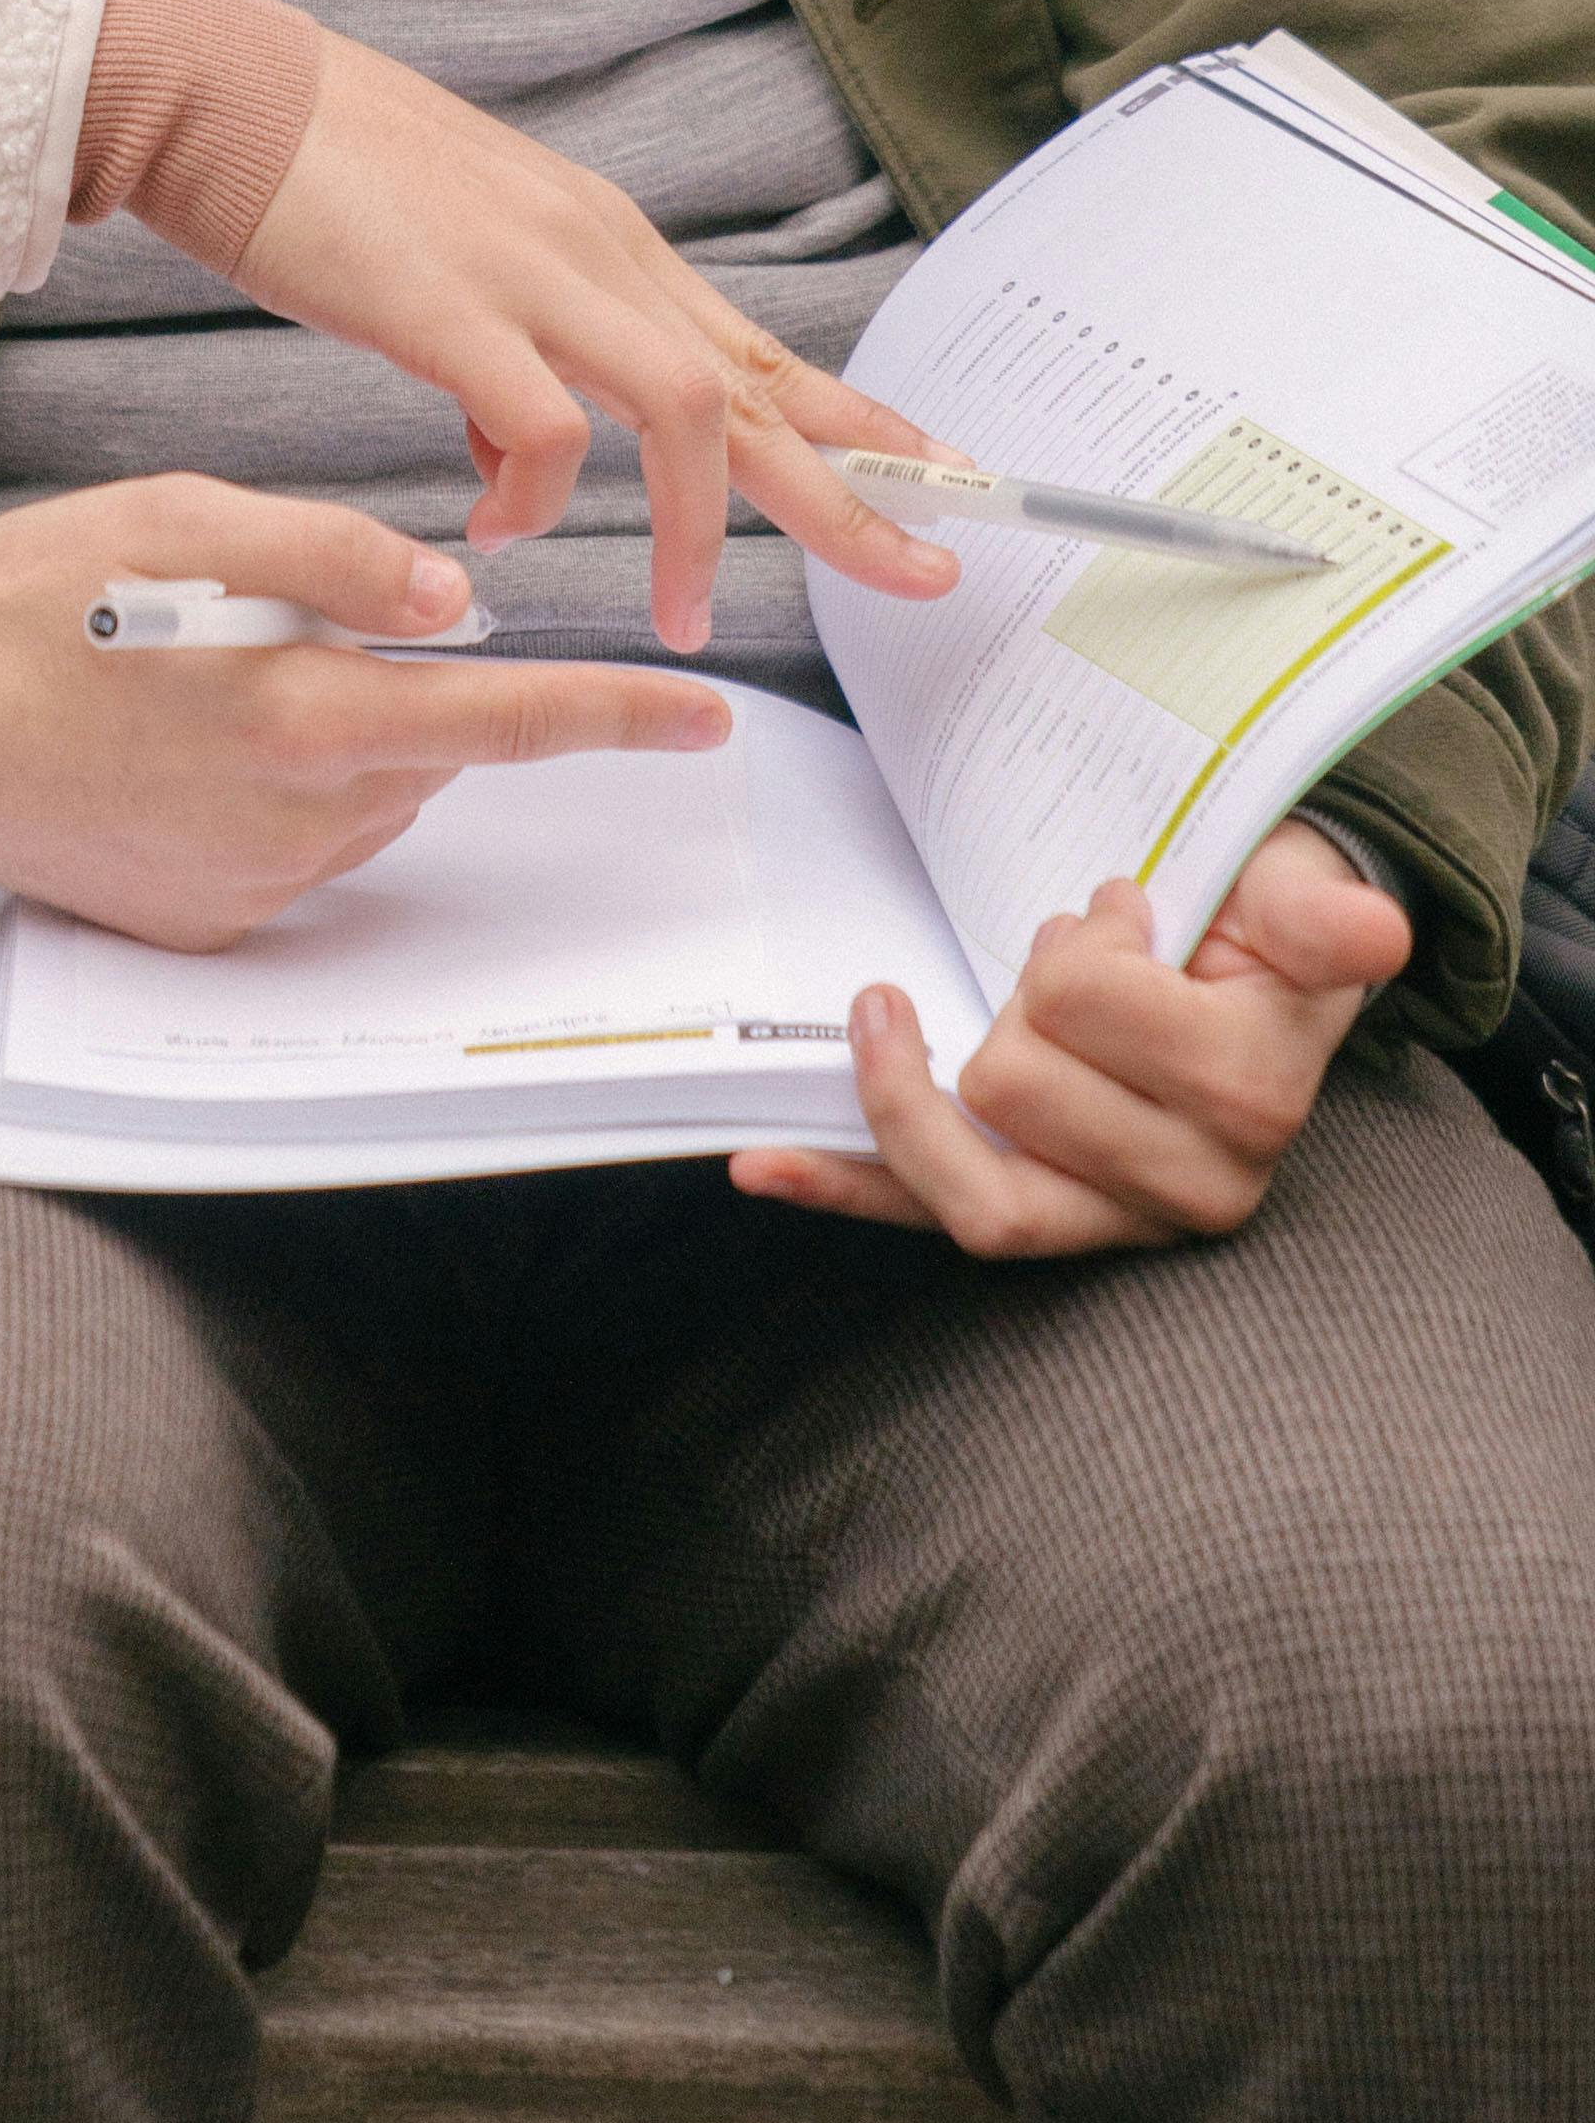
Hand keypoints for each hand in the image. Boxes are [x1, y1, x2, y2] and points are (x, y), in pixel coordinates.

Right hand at [0, 474, 732, 951]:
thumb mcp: (174, 522)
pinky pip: (294, 847)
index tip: (707, 720)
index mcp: (298, 715)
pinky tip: (172, 746)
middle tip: (269, 622)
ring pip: (361, 794)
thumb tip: (450, 595)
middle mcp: (292, 823)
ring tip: (198, 678)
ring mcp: (249, 889)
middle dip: (399, 681)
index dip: (614, 716)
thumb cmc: (26, 602)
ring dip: (329, 732)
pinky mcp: (208, 924)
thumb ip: (321, 552)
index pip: (503, 719)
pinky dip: (269, 788)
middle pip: (426, 747)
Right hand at [241, 27, 958, 649]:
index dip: (854, 421)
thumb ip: (516, 346)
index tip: (936, 479)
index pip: (756, 345)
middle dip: (851, 492)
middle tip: (926, 571)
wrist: (226, 91)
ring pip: (684, 408)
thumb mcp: (461, 257)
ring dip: (699, 523)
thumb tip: (524, 452)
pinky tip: (498, 526)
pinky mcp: (452, 304)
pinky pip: (543, 428)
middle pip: (755, 388)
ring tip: (684, 610)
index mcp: (600, 242)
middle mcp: (593, 252)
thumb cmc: (322, 172)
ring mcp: (531, 273)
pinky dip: (540, 495)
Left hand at [730, 822, 1410, 1254]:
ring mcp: (1111, 1221)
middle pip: (1011, 1084)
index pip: (1081, 1008)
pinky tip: (759, 1162)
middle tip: (1066, 958)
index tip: (1119, 910)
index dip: (1081, 945)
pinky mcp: (1041, 1221)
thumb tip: (1363, 925)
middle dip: (1022, 996)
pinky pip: (922, 1217)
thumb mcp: (1301, 900)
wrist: (1265, 993)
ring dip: (915, 1084)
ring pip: (968, 1187)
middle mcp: (1191, 1186)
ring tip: (896, 1007)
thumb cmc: (1261, 936)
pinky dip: (840, 1187)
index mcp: (1254, 1099)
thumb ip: (1320, 916)